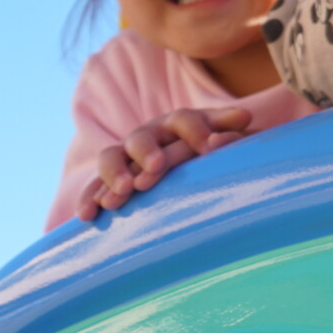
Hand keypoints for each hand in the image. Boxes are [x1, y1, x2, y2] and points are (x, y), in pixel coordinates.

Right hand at [74, 107, 250, 221]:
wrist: (180, 161)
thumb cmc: (210, 148)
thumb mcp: (223, 136)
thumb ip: (230, 128)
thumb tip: (245, 117)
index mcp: (178, 123)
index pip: (184, 119)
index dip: (196, 130)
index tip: (209, 146)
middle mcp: (149, 135)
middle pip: (142, 137)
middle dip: (147, 151)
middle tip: (157, 167)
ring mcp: (125, 156)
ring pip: (112, 157)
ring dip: (113, 173)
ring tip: (119, 194)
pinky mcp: (109, 178)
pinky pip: (92, 186)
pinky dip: (88, 197)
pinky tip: (87, 215)